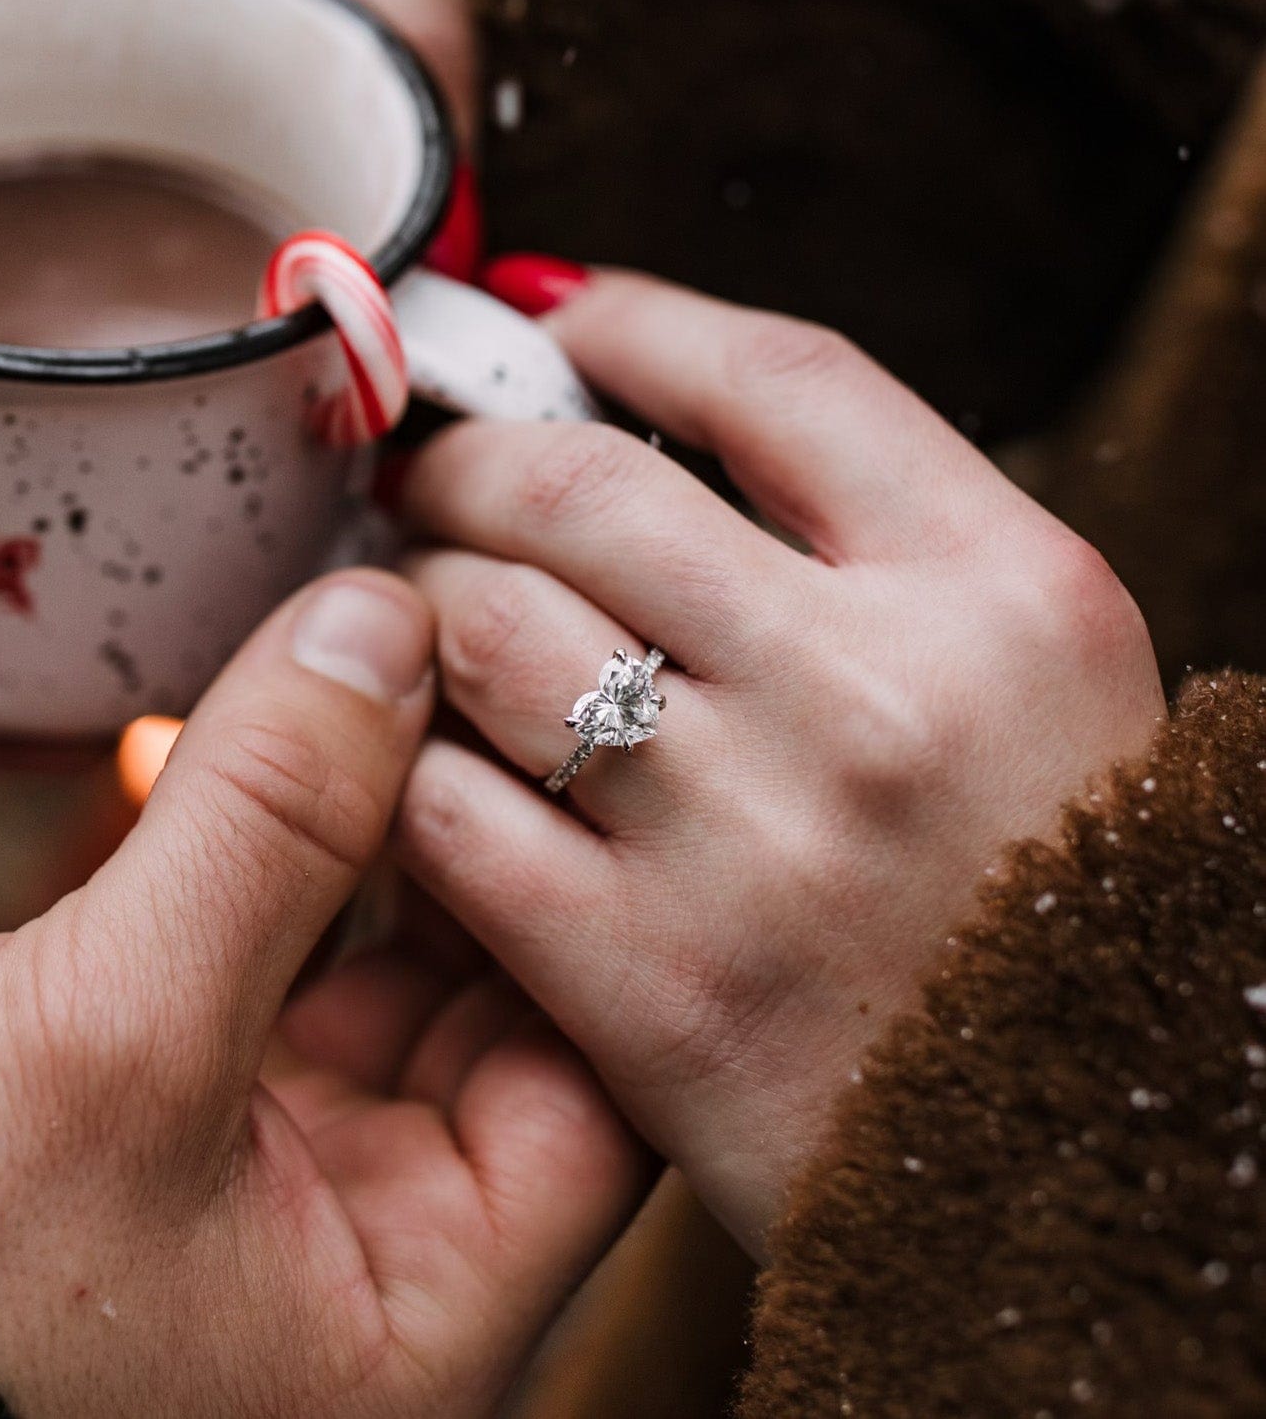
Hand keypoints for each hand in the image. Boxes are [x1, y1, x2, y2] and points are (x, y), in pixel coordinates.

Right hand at [0, 569, 643, 1417]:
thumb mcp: (113, 1034)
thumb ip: (270, 821)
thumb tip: (385, 619)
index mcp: (428, 1305)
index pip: (603, 1073)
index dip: (596, 888)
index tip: (553, 729)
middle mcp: (383, 1255)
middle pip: (502, 1001)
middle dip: (478, 829)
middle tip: (463, 660)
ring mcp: (288, 1186)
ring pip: (391, 965)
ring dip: (378, 821)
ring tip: (378, 669)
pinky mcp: (197, 1122)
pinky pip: (287, 960)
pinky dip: (287, 851)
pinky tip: (282, 739)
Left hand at [389, 272, 1164, 1253]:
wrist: (1069, 1158)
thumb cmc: (1036, 891)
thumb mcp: (1025, 675)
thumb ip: (867, 542)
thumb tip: (649, 388)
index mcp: (1004, 591)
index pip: (775, 381)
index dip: (632, 326)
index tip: (553, 320)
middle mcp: (882, 697)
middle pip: (580, 488)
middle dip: (465, 459)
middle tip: (430, 475)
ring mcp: (759, 843)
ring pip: (485, 628)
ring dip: (420, 604)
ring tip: (423, 617)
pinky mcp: (650, 988)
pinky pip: (447, 811)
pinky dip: (409, 770)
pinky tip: (429, 766)